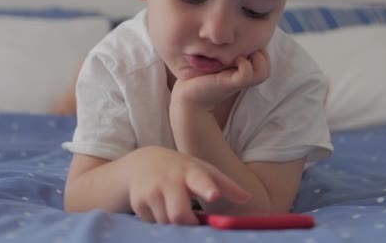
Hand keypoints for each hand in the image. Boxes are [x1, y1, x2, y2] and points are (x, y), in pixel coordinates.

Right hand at [126, 146, 250, 224]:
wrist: (142, 163)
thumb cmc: (180, 168)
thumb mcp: (202, 170)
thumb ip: (225, 184)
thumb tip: (247, 198)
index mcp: (190, 172)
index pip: (200, 180)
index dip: (207, 188)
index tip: (214, 196)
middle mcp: (170, 181)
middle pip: (179, 215)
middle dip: (187, 223)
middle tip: (191, 220)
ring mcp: (151, 192)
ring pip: (166, 223)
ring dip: (173, 222)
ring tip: (172, 205)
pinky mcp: (138, 202)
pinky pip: (153, 223)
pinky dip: (158, 220)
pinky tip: (157, 206)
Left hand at [172, 50, 269, 110]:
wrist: (188, 96)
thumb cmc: (199, 76)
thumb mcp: (216, 58)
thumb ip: (228, 49)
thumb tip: (236, 29)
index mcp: (243, 70)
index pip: (263, 56)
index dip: (258, 46)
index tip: (242, 42)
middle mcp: (245, 77)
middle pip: (266, 63)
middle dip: (259, 51)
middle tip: (242, 48)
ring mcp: (240, 82)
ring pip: (264, 70)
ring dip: (256, 58)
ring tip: (240, 55)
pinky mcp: (231, 84)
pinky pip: (247, 72)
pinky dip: (244, 64)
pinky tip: (233, 61)